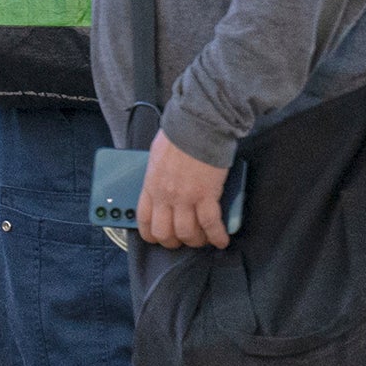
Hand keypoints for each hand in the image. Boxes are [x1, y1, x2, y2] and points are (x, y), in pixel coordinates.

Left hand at [138, 134, 235, 248]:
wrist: (197, 123)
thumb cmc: (179, 133)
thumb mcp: (157, 155)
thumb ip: (157, 174)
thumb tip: (162, 182)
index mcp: (150, 185)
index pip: (144, 219)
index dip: (151, 234)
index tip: (158, 238)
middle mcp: (165, 195)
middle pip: (164, 232)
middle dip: (174, 242)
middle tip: (184, 240)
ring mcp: (185, 197)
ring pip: (187, 233)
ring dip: (197, 240)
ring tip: (204, 240)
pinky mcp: (206, 195)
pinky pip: (211, 225)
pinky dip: (217, 236)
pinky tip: (222, 240)